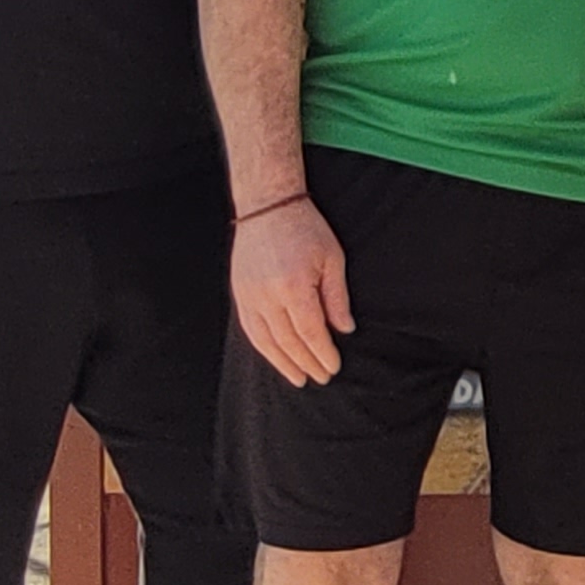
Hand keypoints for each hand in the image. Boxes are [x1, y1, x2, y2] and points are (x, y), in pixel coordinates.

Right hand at [233, 198, 356, 384]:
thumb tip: (344, 329)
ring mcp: (249, 295)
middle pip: (288, 341)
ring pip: (266, 341)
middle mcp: (267, 295)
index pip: (310, 332)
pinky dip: (264, 348)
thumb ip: (337, 297)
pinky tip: (276, 357)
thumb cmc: (305, 228)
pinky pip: (250, 329)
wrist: (267, 206)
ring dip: (283, 363)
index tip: (333, 367)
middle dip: (307, 362)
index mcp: (294, 286)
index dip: (322, 353)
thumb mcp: (332, 258)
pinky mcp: (239, 293)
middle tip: (322, 377)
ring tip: (299, 378)